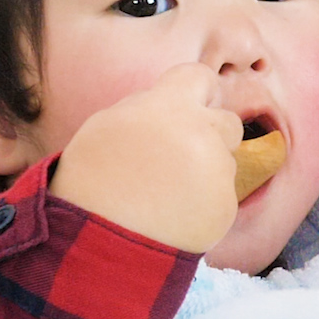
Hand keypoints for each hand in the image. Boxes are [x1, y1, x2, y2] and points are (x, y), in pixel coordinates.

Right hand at [52, 63, 242, 251]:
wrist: (99, 242)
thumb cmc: (90, 181)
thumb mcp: (104, 126)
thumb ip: (145, 108)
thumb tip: (169, 102)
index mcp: (170, 107)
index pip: (201, 76)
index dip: (196, 92)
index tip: (190, 106)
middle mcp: (202, 134)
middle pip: (229, 122)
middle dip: (211, 135)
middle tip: (180, 158)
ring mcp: (218, 173)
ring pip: (226, 163)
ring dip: (206, 172)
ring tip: (168, 194)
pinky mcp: (226, 207)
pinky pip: (222, 198)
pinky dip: (204, 205)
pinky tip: (175, 216)